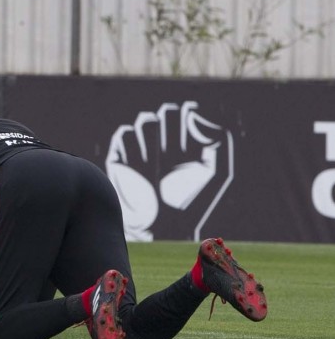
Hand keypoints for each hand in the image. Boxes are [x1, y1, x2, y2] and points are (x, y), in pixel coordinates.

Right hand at [105, 101, 232, 240]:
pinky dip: (135, 149)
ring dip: (156, 142)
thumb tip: (193, 115)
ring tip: (159, 169)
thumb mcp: (219, 170)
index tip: (193, 148)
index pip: (188, 110)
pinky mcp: (120, 155)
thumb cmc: (194, 202)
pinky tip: (144, 169)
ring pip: (146, 120)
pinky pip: (125, 134)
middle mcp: (162, 141)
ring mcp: (140, 147)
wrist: (166, 227)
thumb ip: (219, 138)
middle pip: (167, 111)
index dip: (191, 123)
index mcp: (185, 141)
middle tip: (176, 157)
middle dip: (174, 132)